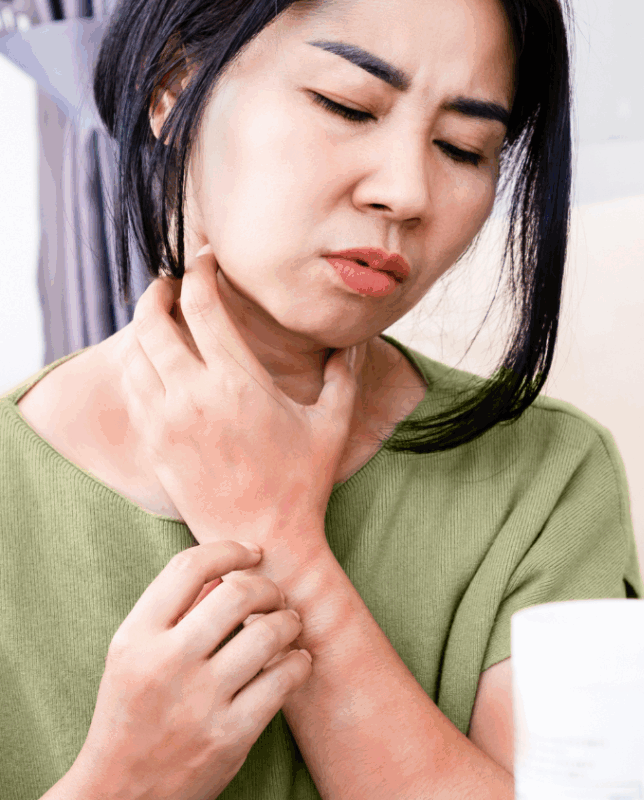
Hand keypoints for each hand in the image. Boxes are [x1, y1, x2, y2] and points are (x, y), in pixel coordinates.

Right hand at [68, 540, 311, 799]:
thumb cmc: (130, 721)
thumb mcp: (130, 660)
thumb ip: (173, 615)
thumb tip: (229, 572)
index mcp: (134, 639)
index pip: (189, 567)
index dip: (230, 549)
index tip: (253, 553)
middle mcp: (165, 664)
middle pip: (240, 592)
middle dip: (269, 588)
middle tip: (276, 599)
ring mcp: (200, 701)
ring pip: (271, 632)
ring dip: (291, 622)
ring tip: (289, 628)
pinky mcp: (231, 736)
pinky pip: (285, 677)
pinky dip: (299, 662)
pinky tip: (296, 663)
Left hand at [121, 245, 364, 568]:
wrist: (263, 542)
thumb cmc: (302, 484)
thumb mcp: (333, 426)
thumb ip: (345, 375)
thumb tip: (354, 340)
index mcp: (238, 383)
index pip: (202, 304)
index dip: (200, 270)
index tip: (205, 257)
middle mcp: (194, 396)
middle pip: (153, 320)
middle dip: (158, 290)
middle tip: (171, 281)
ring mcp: (167, 422)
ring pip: (135, 353)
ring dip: (143, 326)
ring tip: (159, 316)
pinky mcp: (154, 445)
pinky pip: (132, 389)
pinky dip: (136, 364)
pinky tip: (153, 360)